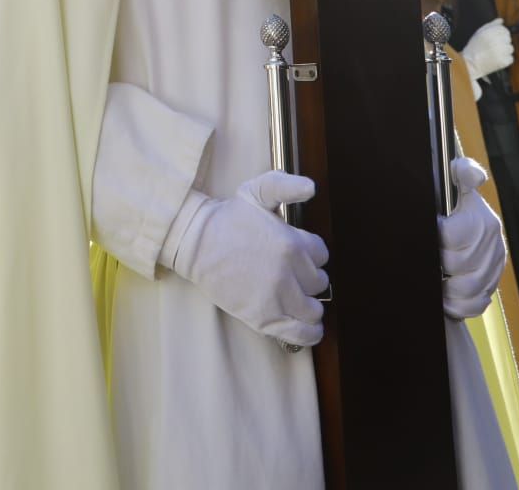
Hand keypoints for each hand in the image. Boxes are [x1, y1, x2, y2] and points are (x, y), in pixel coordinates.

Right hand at [167, 171, 328, 347]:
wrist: (196, 243)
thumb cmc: (226, 218)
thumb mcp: (255, 192)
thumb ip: (286, 186)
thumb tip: (311, 187)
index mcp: (292, 243)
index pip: (322, 255)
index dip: (311, 254)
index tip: (297, 255)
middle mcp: (289, 272)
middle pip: (319, 283)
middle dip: (308, 279)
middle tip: (291, 276)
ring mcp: (278, 297)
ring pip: (313, 310)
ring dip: (309, 305)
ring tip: (297, 301)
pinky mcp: (265, 318)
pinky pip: (302, 334)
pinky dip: (309, 333)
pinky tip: (305, 326)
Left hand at [439, 157, 505, 318]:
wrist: (469, 231)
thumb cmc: (457, 206)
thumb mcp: (459, 183)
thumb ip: (465, 174)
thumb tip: (471, 173)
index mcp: (482, 222)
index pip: (450, 236)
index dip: (436, 238)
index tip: (429, 234)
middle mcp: (492, 247)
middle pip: (455, 265)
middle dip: (437, 263)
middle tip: (428, 258)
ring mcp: (493, 271)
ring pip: (467, 289)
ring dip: (446, 288)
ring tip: (435, 278)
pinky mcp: (490, 290)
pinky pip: (476, 306)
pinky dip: (458, 305)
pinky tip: (446, 296)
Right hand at [461, 19, 514, 81]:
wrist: (470, 64)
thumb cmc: (474, 48)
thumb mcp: (479, 32)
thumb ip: (491, 25)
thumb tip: (501, 20)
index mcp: (490, 33)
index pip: (505, 30)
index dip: (501, 34)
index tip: (496, 39)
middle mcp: (496, 41)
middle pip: (509, 38)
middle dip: (503, 42)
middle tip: (494, 47)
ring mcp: (501, 52)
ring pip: (511, 48)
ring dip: (505, 51)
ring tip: (495, 53)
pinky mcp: (504, 61)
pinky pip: (510, 58)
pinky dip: (505, 59)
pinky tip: (496, 59)